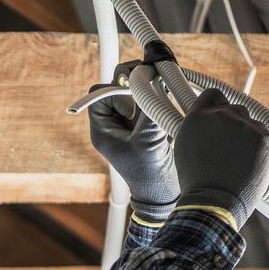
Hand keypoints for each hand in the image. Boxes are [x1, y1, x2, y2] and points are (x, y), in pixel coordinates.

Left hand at [86, 62, 177, 216]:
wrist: (165, 192)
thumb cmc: (150, 173)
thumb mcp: (149, 141)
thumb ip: (148, 110)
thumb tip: (152, 80)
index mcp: (103, 130)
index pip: (99, 96)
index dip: (116, 91)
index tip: (135, 101)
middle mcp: (114, 123)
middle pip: (115, 87)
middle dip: (132, 79)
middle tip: (151, 77)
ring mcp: (131, 121)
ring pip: (132, 89)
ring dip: (147, 83)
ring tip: (162, 83)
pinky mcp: (146, 120)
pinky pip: (148, 96)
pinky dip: (157, 90)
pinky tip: (169, 90)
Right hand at [171, 87, 268, 226]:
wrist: (213, 201)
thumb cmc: (197, 183)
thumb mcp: (186, 149)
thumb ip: (199, 129)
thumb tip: (210, 122)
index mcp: (199, 116)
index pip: (213, 94)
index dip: (218, 104)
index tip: (221, 114)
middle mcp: (223, 115)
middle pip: (237, 109)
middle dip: (236, 126)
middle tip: (232, 149)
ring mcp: (247, 125)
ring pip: (255, 126)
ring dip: (251, 140)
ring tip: (241, 165)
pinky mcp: (267, 138)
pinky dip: (267, 153)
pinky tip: (254, 168)